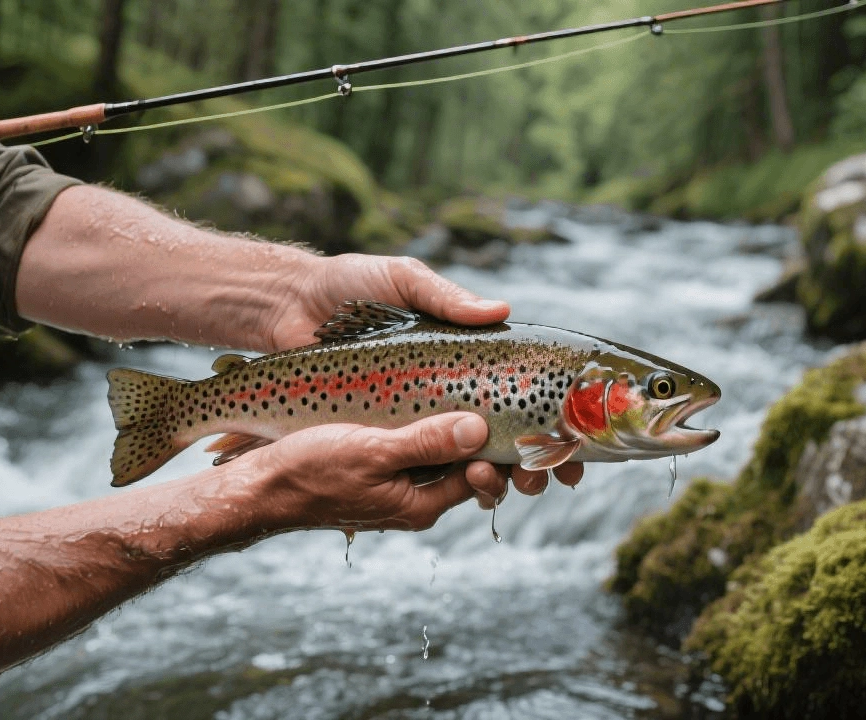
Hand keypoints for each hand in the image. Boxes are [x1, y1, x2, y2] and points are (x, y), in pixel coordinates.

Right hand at [235, 412, 503, 530]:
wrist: (259, 486)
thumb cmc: (310, 473)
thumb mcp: (372, 451)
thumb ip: (427, 442)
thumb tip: (479, 429)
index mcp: (422, 505)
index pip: (483, 476)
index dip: (501, 446)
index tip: (505, 411)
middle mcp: (416, 499)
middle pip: (469, 465)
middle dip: (485, 435)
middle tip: (492, 394)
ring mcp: (398, 484)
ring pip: (443, 452)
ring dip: (454, 423)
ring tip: (463, 387)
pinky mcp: (380, 466)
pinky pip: (417, 444)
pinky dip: (427, 422)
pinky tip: (427, 391)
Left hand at [259, 254, 582, 499]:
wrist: (286, 308)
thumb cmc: (348, 286)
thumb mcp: (402, 280)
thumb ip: (445, 298)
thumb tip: (500, 311)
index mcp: (464, 353)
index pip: (523, 389)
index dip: (558, 419)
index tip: (580, 444)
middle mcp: (449, 390)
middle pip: (509, 433)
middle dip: (538, 461)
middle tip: (547, 476)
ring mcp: (418, 415)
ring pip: (473, 457)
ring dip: (503, 477)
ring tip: (511, 483)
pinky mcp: (385, 433)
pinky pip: (425, 465)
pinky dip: (455, 481)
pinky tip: (476, 488)